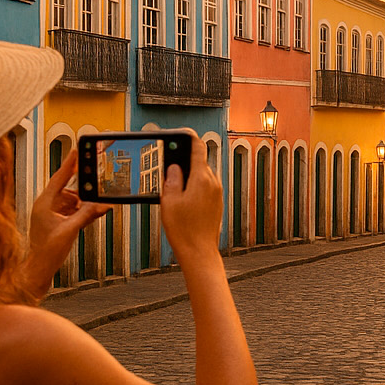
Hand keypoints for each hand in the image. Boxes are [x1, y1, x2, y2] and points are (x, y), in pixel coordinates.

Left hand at [25, 148, 108, 289]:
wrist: (40, 268)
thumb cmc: (47, 252)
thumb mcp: (70, 230)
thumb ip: (87, 215)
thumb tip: (101, 205)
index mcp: (44, 203)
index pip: (59, 178)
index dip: (70, 164)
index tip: (77, 150)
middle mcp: (45, 206)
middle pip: (67, 188)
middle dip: (82, 188)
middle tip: (94, 179)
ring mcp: (50, 213)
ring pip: (70, 200)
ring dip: (83, 202)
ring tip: (95, 205)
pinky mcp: (55, 221)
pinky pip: (70, 210)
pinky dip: (81, 211)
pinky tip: (90, 213)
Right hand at [160, 130, 222, 262]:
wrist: (199, 252)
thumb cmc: (185, 231)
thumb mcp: (169, 201)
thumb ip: (172, 179)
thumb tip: (173, 166)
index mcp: (201, 179)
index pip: (198, 148)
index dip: (188, 137)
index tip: (182, 132)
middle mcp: (213, 183)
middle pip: (199, 161)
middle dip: (184, 161)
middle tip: (167, 165)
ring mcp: (216, 193)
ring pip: (201, 175)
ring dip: (188, 175)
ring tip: (172, 187)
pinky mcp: (216, 202)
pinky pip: (205, 187)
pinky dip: (193, 186)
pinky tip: (181, 198)